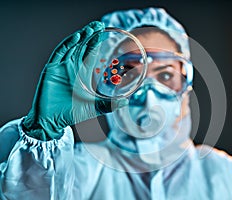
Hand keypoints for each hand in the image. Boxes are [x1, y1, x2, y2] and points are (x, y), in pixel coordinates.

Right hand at [22, 21, 126, 140]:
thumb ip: (108, 105)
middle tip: (99, 25)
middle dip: (90, 36)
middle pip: (81, 47)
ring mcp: (61, 67)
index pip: (90, 55)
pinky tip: (76, 38)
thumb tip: (125, 102)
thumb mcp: (93, 108)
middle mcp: (72, 68)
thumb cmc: (70, 113)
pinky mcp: (51, 69)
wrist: (51, 121)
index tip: (104, 34)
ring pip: (71, 47)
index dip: (96, 44)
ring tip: (90, 29)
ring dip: (80, 37)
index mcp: (82, 74)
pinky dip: (67, 45)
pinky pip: (59, 54)